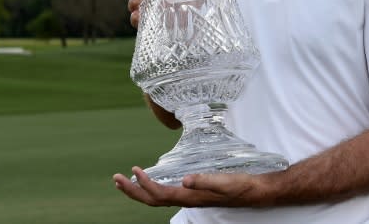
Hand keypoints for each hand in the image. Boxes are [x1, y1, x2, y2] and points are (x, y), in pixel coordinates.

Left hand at [113, 167, 265, 207]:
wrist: (253, 191)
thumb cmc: (239, 186)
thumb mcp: (224, 181)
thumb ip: (204, 181)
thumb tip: (184, 180)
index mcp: (189, 197)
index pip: (159, 194)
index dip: (144, 184)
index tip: (133, 169)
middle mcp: (185, 200)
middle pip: (151, 200)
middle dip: (132, 191)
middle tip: (115, 178)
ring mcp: (188, 198)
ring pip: (156, 198)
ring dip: (138, 191)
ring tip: (125, 180)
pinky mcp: (192, 194)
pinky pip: (165, 194)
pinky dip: (152, 188)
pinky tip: (151, 180)